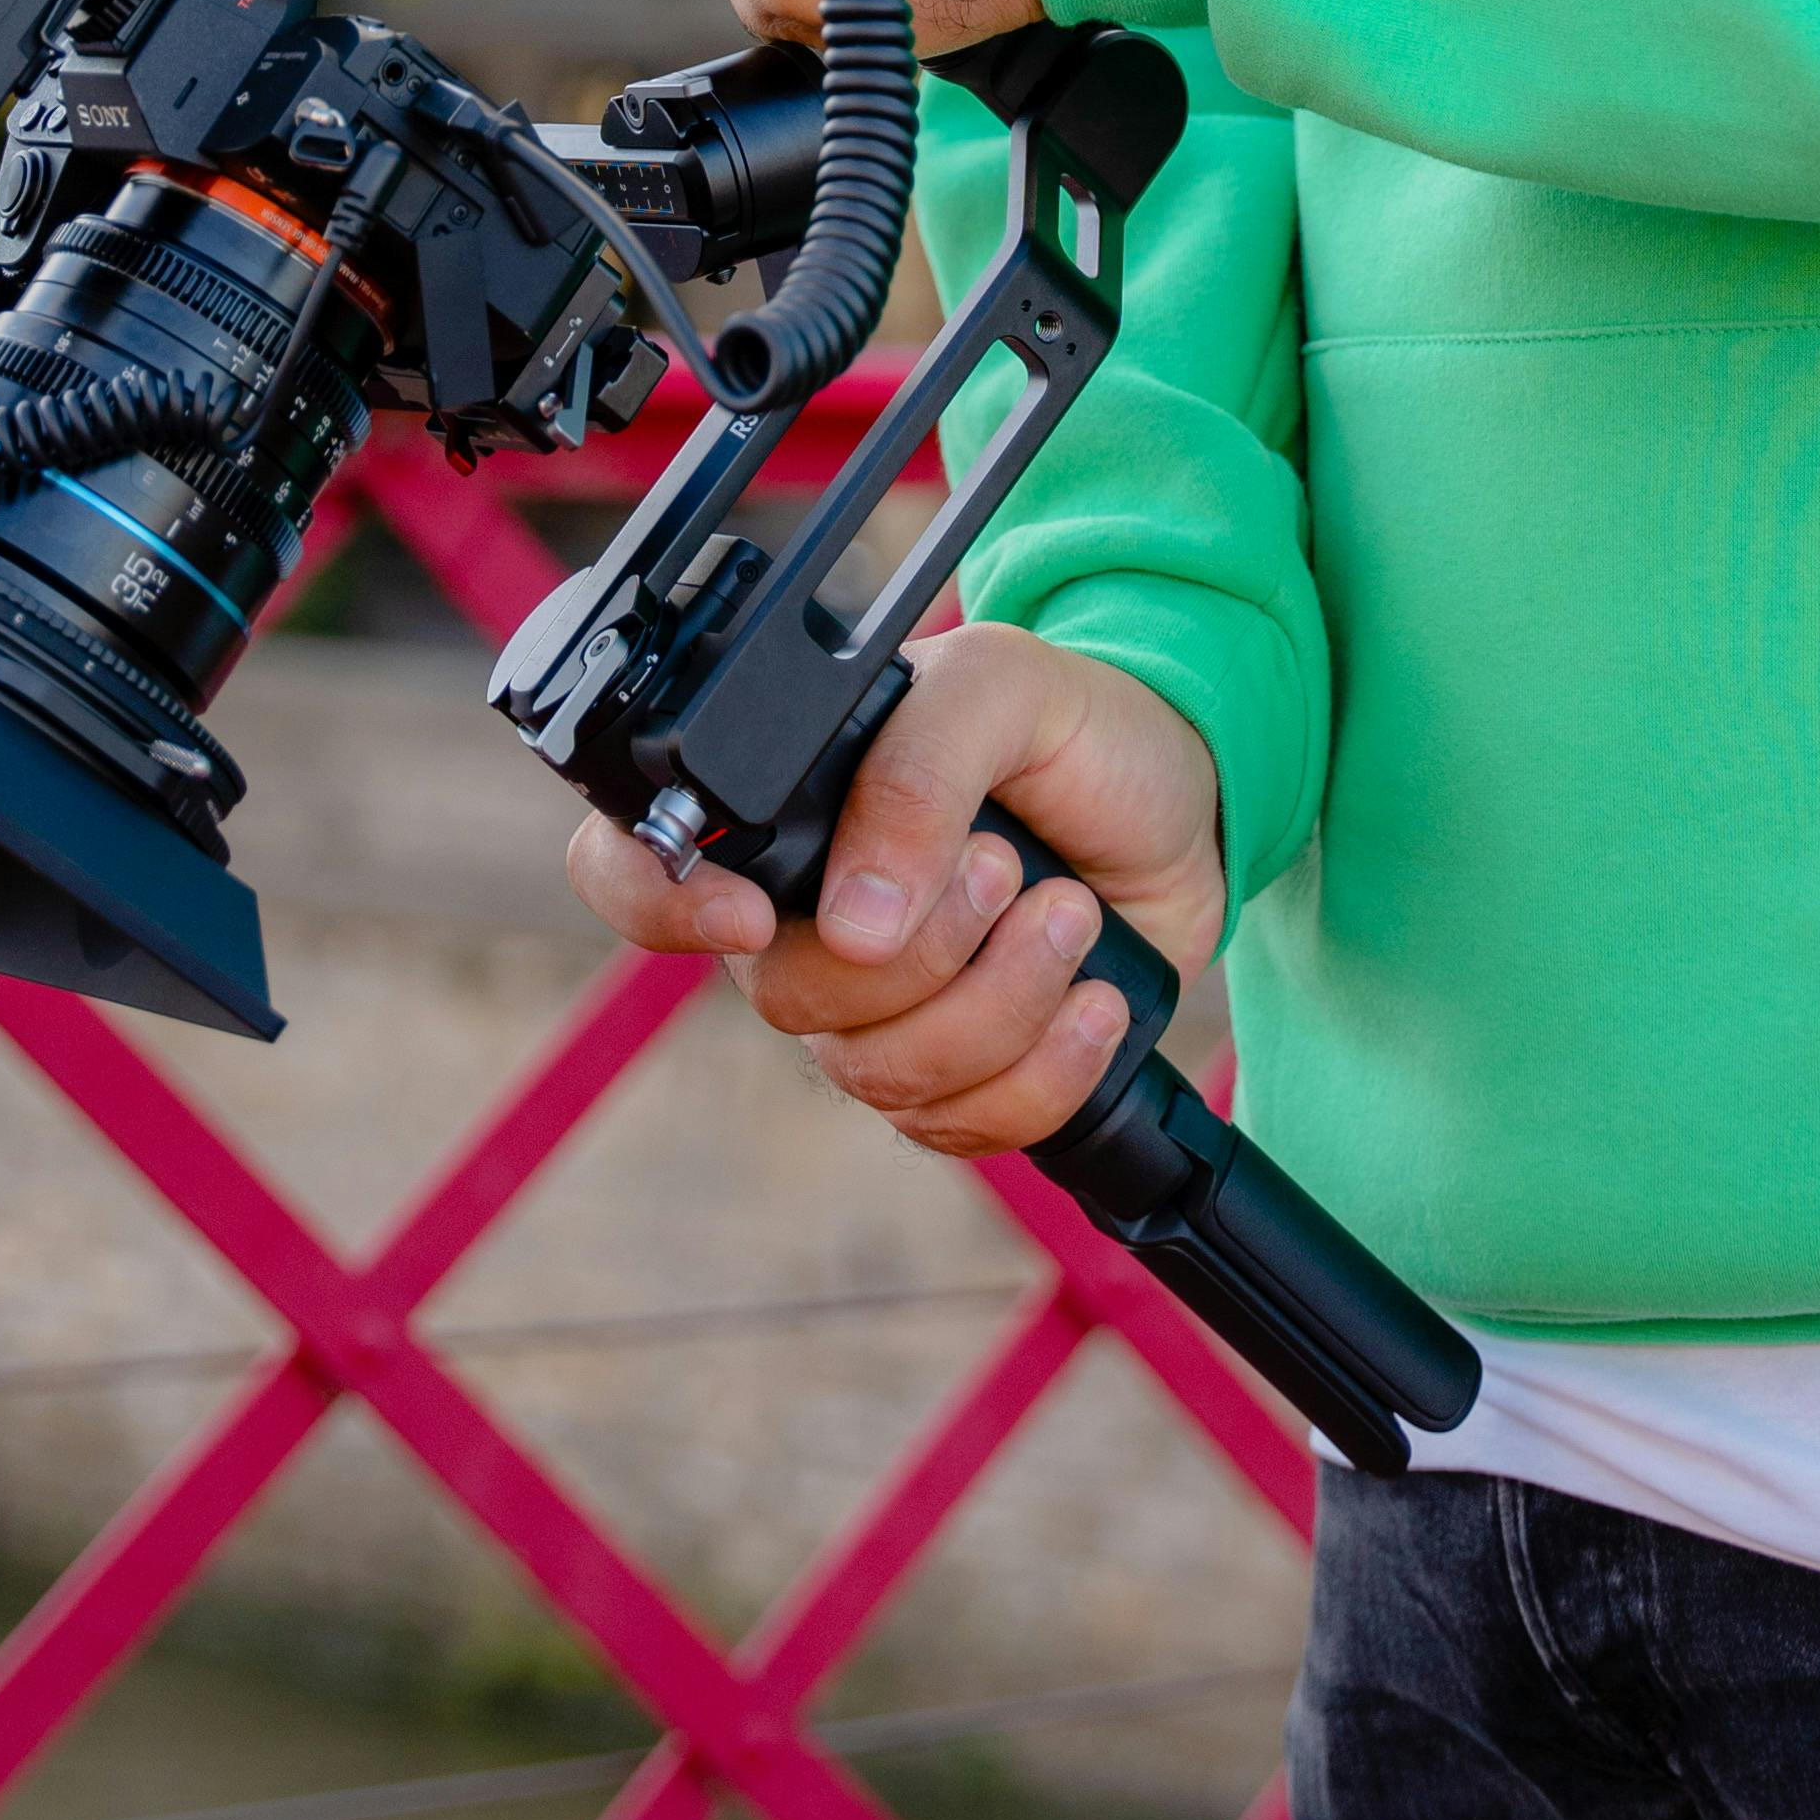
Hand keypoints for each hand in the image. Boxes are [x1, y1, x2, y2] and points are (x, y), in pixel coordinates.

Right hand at [559, 621, 1225, 1154]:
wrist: (1186, 797)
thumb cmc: (1075, 727)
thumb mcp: (1002, 689)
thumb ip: (917, 774)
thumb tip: (856, 924)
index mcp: (783, 811)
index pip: (633, 869)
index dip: (660, 908)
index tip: (756, 918)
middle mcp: (804, 919)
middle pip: (787, 1001)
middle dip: (924, 950)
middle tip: (1008, 866)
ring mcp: (879, 1011)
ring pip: (880, 1079)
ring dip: (1002, 1003)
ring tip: (1072, 917)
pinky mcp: (961, 1075)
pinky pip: (961, 1130)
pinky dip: (1047, 1074)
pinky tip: (1097, 1001)